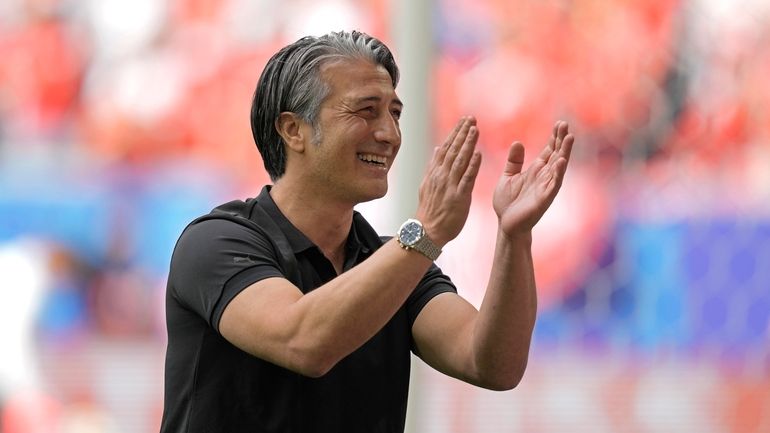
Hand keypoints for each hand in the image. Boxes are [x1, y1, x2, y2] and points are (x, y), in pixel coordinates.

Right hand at [416, 117, 481, 246]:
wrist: (426, 231)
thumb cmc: (430, 210)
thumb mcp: (427, 185)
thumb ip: (434, 166)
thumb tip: (438, 148)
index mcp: (435, 172)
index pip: (446, 148)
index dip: (455, 133)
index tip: (464, 120)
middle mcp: (441, 176)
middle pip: (453, 150)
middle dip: (463, 132)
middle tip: (472, 118)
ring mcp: (449, 186)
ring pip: (460, 160)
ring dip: (468, 144)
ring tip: (475, 129)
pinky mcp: (458, 197)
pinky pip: (466, 179)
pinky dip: (472, 166)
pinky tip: (478, 154)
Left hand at [493, 120, 573, 237]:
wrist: (506, 225)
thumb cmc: (507, 203)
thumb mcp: (508, 176)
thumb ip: (514, 161)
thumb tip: (517, 142)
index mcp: (536, 170)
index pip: (549, 151)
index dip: (554, 138)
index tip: (559, 123)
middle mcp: (544, 177)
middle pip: (556, 154)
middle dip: (561, 140)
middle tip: (565, 124)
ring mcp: (546, 187)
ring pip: (559, 166)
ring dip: (565, 152)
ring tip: (570, 137)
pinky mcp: (544, 199)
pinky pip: (554, 184)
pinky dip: (558, 173)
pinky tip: (562, 161)